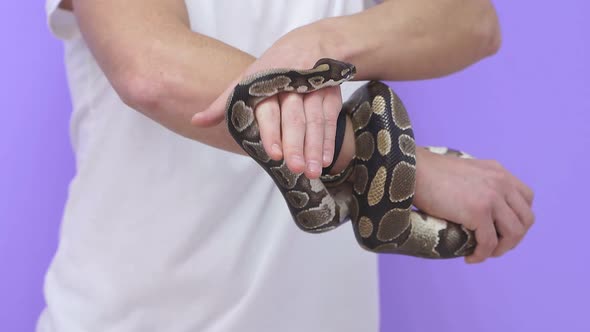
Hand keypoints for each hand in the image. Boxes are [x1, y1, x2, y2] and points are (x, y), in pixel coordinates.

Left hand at [191, 25, 343, 178]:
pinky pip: (331, 120)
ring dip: (315, 148)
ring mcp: (314, 90)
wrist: (310, 45)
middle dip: (296, 144)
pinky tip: (326, 160)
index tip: (272, 154)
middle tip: (294, 168)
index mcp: (268, 82)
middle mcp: (292, 85)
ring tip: (311, 172)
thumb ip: (223, 103)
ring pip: (315, 121)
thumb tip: (196, 121)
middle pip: (295, 118)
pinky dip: (329, 141)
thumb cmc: (272, 69)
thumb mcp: (248, 81)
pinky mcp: (330, 95)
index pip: (269, 110)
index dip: (271, 132)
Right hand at [413, 148, 534, 263]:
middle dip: (513, 238)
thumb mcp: (463, 171)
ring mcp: (492, 197)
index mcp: (498, 171)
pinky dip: (482, 255)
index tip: (502, 229)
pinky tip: (470, 258)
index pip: (526, 198)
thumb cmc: (427, 173)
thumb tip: (475, 206)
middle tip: (494, 247)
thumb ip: (478, 183)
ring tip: (483, 253)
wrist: (412, 170)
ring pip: (514, 233)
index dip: (518, 218)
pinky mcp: (478, 211)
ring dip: (501, 249)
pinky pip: (489, 243)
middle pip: (526, 218)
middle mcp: (501, 182)